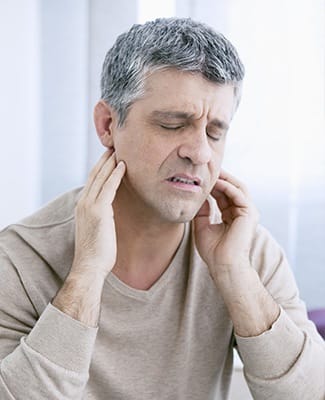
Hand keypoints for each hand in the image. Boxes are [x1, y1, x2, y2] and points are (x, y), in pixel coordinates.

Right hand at [72, 150, 125, 278]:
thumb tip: (110, 211)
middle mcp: (83, 202)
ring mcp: (89, 205)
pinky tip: (123, 166)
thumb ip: (101, 216)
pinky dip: (116, 175)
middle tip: (113, 147)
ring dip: (110, 162)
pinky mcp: (99, 211)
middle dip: (104, 160)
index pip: (92, 181)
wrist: (89, 266)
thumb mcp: (97, 229)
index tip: (109, 158)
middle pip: (94, 175)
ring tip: (119, 150)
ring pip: (101, 177)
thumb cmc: (96, 252)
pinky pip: (109, 187)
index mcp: (82, 206)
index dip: (100, 168)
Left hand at [194, 170, 258, 281]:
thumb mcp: (202, 226)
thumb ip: (202, 211)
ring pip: (237, 188)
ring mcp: (247, 212)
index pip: (223, 194)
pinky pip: (238, 194)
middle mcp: (241, 212)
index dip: (212, 184)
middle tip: (206, 168)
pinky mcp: (249, 214)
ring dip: (224, 178)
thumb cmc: (213, 251)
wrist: (223, 266)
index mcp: (232, 215)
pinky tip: (215, 182)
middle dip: (219, 177)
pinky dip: (227, 186)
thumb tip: (199, 196)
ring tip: (211, 171)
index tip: (199, 176)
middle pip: (231, 188)